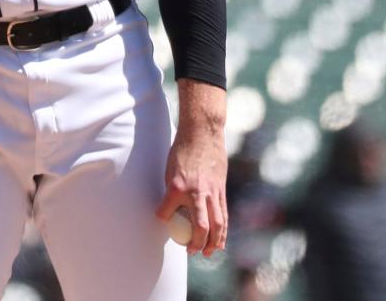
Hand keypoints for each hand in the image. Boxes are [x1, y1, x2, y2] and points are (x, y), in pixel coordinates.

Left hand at [155, 80, 227, 256]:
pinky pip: (223, 213)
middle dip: (196, 243)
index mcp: (177, 186)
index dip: (162, 218)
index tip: (162, 219)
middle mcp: (195, 192)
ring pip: (216, 223)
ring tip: (208, 253)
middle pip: (199, 226)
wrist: (202, 133)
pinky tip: (220, 240)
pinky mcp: (221, 189)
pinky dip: (222, 229)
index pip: (166, 211)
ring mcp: (210, 191)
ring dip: (213, 242)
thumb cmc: (182, 149)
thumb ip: (173, 189)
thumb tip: (171, 207)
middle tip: (190, 251)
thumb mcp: (170, 169)